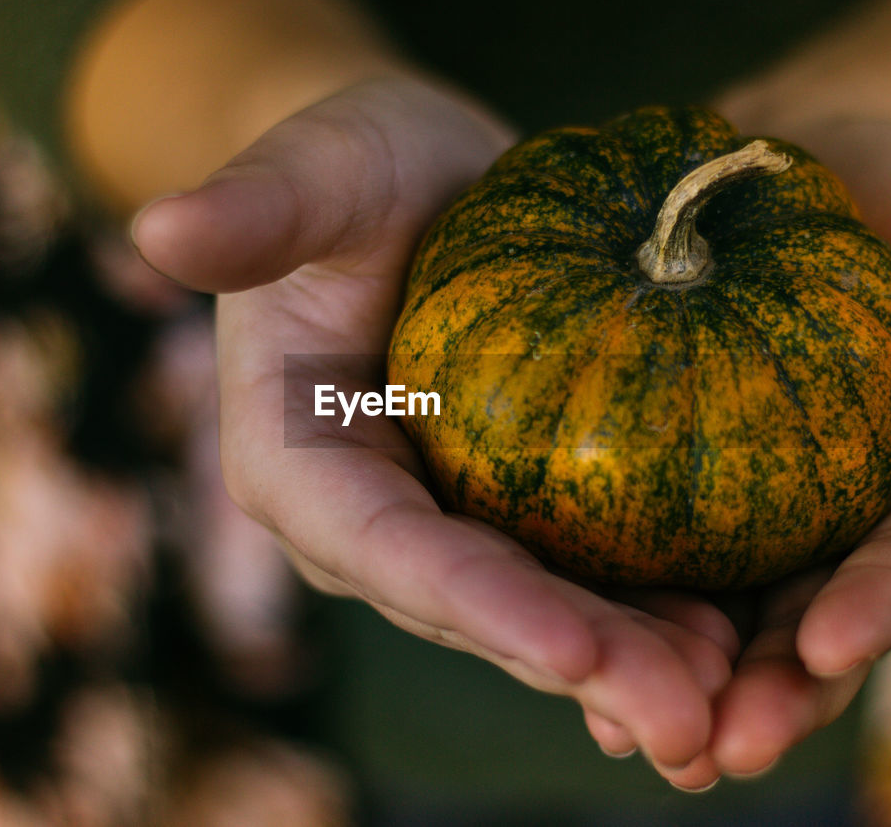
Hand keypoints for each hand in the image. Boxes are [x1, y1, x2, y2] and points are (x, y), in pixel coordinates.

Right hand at [133, 76, 743, 788]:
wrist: (421, 179)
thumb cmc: (354, 167)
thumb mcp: (315, 170)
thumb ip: (254, 208)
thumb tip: (157, 226)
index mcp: (300, 466)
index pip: (387, 551)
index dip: (476, 605)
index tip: (573, 649)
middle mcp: (373, 520)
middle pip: (474, 612)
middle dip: (578, 670)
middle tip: (688, 723)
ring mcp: (447, 521)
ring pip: (539, 610)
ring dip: (632, 665)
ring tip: (730, 701)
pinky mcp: (515, 504)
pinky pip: (581, 570)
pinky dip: (650, 610)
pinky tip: (732, 635)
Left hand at [681, 116, 890, 775]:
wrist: (804, 165)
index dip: (881, 610)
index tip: (829, 649)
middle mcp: (845, 517)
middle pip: (813, 623)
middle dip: (772, 695)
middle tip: (714, 751)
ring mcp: (761, 507)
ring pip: (726, 611)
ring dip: (681, 678)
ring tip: (620, 733)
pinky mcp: (681, 479)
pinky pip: (650, 549)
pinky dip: (616, 602)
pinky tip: (562, 646)